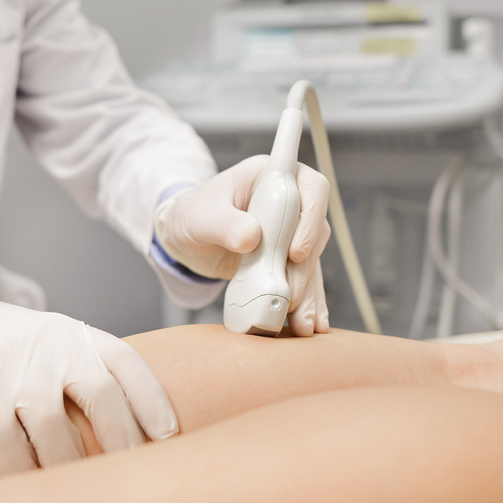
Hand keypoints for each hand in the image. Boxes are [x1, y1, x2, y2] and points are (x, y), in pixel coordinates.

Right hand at [0, 281, 177, 473]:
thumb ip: (75, 367)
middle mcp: (52, 348)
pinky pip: (9, 447)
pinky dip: (22, 474)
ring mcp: (16, 369)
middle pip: (103, 401)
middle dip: (122, 445)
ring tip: (81, 491)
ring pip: (58, 435)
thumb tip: (110, 422)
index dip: (153, 401)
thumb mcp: (41, 338)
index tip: (168, 435)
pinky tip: (28, 488)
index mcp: (72, 334)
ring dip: (72, 471)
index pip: (127, 364)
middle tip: (130, 476)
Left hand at [154, 155, 330, 334]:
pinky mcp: (286, 259)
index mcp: (272, 177)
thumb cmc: (193, 215)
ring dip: (309, 294)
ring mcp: (290, 233)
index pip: (309, 187)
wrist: (187, 238)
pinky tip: (307, 324)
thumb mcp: (201, 216)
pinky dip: (304, 302)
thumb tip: (251, 237)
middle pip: (315, 232)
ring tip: (303, 324)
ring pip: (311, 262)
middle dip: (305, 270)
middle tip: (288, 297)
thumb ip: (224, 223)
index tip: (295, 252)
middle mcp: (289, 203)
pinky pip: (302, 280)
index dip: (311, 217)